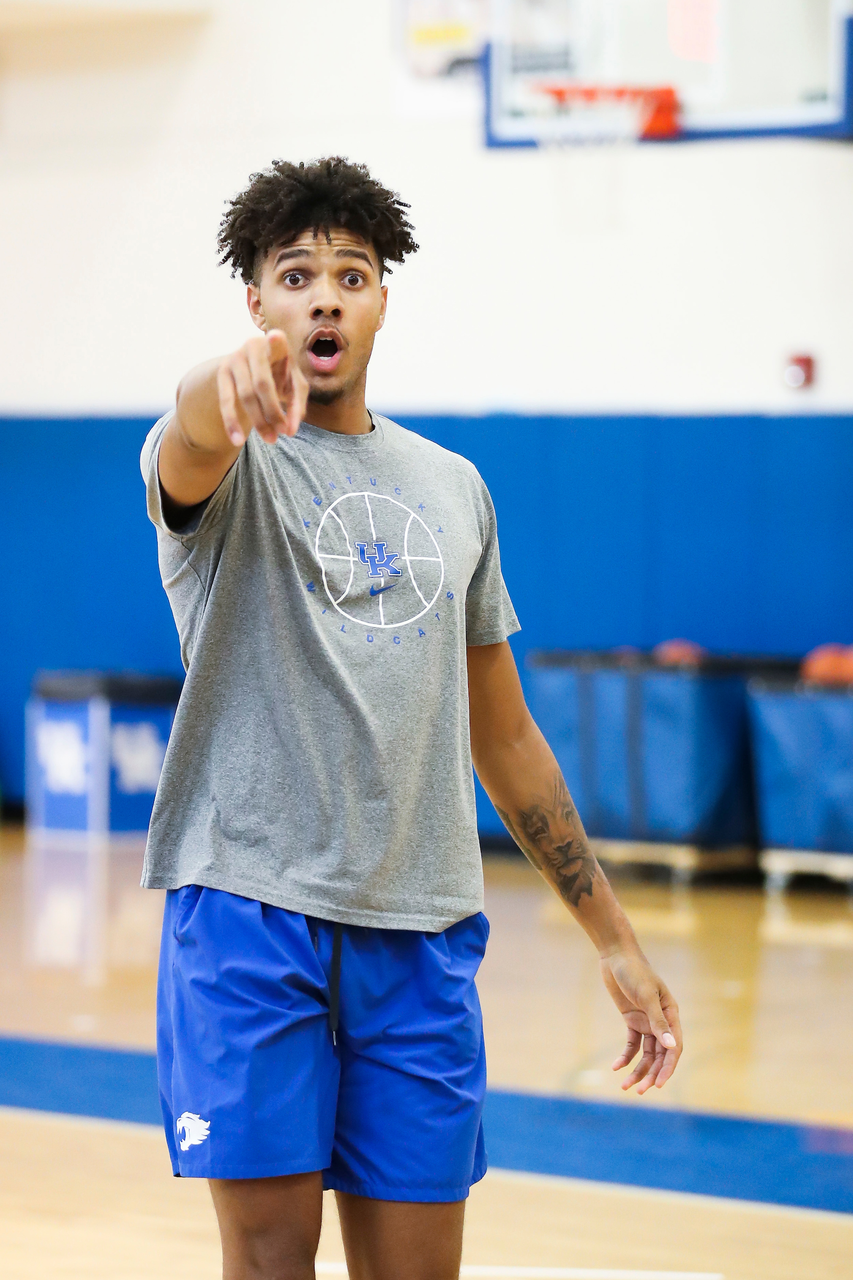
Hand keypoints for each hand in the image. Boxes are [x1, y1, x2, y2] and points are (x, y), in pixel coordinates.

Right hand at [216, 330, 307, 446]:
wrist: (250, 367)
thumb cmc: (279, 375)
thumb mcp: (293, 386)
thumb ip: (297, 405)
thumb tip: (290, 430)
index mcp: (277, 342)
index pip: (278, 343)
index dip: (275, 341)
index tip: (276, 336)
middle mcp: (253, 345)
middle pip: (263, 384)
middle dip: (273, 412)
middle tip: (282, 433)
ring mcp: (235, 357)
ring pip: (246, 396)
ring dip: (259, 421)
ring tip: (270, 439)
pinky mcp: (222, 372)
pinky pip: (225, 400)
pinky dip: (232, 422)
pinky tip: (237, 440)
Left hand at [600, 948, 681, 1093]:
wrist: (615, 956)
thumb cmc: (635, 972)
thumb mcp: (646, 996)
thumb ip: (658, 1022)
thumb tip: (672, 1047)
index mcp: (671, 1015)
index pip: (674, 1048)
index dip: (668, 1068)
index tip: (658, 1085)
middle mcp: (661, 1021)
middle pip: (660, 1055)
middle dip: (651, 1074)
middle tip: (640, 1091)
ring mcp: (646, 1021)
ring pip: (646, 1054)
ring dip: (638, 1070)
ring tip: (626, 1086)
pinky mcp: (631, 1020)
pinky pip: (631, 1044)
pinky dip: (625, 1057)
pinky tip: (615, 1067)